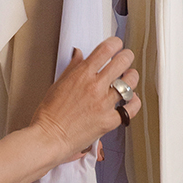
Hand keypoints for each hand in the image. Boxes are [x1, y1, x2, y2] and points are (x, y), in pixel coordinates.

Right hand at [32, 38, 141, 163]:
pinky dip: (134, 102)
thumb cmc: (48, 115)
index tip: (117, 45)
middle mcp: (95, 87)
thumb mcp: (58, 85)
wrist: (48, 138)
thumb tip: (79, 54)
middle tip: (126, 58)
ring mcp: (104, 103)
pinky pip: (131, 108)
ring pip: (130, 83)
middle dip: (126, 57)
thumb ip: (72, 68)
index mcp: (81, 75)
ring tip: (129, 78)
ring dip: (131, 78)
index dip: (115, 43)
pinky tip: (131, 100)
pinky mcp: (109, 121)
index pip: (105, 50)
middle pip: (122, 62)